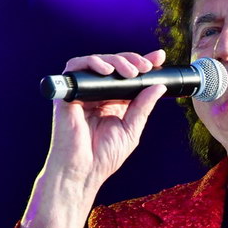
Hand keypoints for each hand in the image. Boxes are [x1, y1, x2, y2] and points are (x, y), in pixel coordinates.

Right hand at [46, 49, 166, 189]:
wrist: (84, 170)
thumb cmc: (105, 155)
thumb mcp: (132, 128)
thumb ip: (143, 106)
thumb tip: (159, 86)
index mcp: (114, 101)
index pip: (128, 75)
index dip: (142, 62)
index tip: (159, 57)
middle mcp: (98, 94)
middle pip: (114, 64)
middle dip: (132, 60)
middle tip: (145, 68)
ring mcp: (83, 92)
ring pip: (97, 62)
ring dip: (116, 61)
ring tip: (131, 72)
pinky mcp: (68, 92)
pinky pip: (76, 68)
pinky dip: (91, 63)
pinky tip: (106, 70)